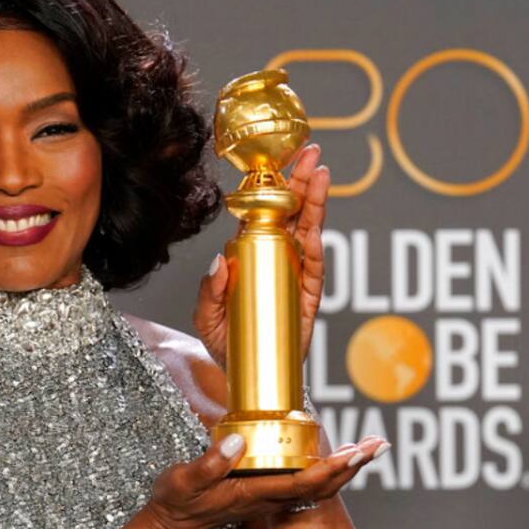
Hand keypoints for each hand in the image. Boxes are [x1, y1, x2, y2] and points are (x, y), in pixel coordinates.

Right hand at [144, 433, 389, 528]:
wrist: (173, 525)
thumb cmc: (177, 503)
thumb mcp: (183, 481)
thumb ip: (208, 464)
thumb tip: (236, 442)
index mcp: (254, 494)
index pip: (302, 483)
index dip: (331, 468)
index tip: (354, 452)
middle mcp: (269, 498)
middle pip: (322, 486)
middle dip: (352, 466)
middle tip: (379, 444)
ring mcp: (270, 497)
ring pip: (319, 485)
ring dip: (347, 467)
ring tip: (371, 446)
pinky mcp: (267, 491)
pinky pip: (307, 482)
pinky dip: (329, 469)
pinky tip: (339, 456)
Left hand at [193, 142, 329, 369]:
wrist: (245, 375)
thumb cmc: (225, 342)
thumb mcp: (206, 317)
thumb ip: (209, 292)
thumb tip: (219, 263)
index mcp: (250, 252)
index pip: (262, 212)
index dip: (270, 186)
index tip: (277, 159)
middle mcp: (276, 255)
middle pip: (292, 212)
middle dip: (301, 182)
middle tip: (312, 153)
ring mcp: (295, 273)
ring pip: (308, 230)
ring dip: (315, 202)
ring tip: (322, 174)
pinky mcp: (308, 295)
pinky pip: (314, 266)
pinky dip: (316, 244)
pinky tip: (316, 224)